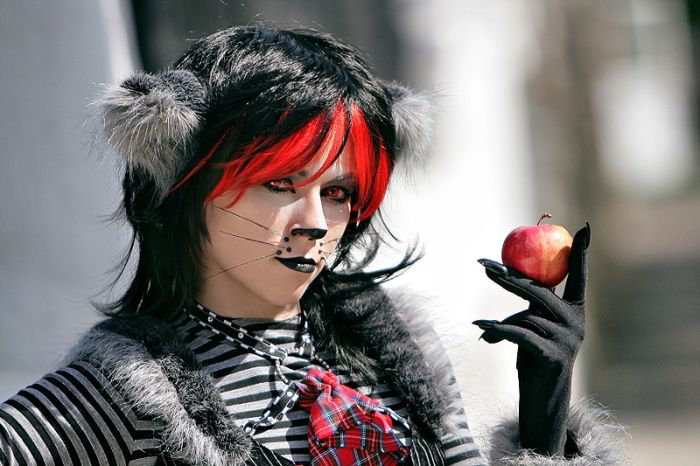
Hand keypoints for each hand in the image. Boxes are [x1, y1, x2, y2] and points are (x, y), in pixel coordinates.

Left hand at [473, 222, 589, 455]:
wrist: (542, 397)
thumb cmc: (534, 356)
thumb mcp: (532, 327)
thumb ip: (526, 306)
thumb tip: (501, 282)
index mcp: (575, 309)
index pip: (579, 275)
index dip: (582, 252)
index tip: (585, 226)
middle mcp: (576, 321)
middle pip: (539, 290)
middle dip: (508, 276)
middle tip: (484, 265)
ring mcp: (567, 339)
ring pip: (525, 314)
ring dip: (500, 321)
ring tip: (482, 325)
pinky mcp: (552, 356)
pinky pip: (519, 334)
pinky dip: (497, 330)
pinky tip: (482, 328)